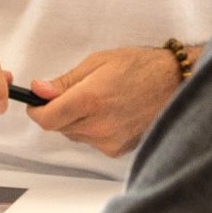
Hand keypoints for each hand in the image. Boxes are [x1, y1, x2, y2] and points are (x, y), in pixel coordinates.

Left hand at [24, 47, 181, 156]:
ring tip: (99, 99)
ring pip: (75, 134)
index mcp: (90, 99)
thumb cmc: (139, 67)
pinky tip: (110, 112)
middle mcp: (98, 125)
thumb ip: (65, 81)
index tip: (36, 102)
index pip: (46, 119)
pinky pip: (92, 141)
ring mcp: (109, 140)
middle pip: (59, 127)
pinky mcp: (118, 150)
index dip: (36, 110)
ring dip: (76, 120)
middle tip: (76, 92)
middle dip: (59, 111)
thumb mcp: (97, 62)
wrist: (174, 83)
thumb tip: (38, 90)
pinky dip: (93, 128)